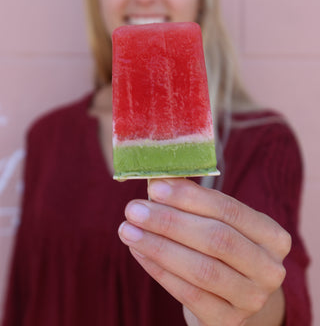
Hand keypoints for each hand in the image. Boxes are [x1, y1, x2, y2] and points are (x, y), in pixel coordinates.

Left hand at [118, 178, 290, 325]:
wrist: (232, 295)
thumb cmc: (221, 246)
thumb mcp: (216, 221)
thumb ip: (192, 200)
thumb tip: (158, 179)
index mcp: (273, 236)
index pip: (230, 210)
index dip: (191, 198)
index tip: (156, 187)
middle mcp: (270, 269)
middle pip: (216, 240)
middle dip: (170, 222)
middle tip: (133, 209)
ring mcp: (252, 299)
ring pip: (202, 269)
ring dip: (159, 246)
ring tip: (128, 229)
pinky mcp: (227, 322)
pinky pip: (189, 294)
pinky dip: (159, 271)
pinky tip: (138, 252)